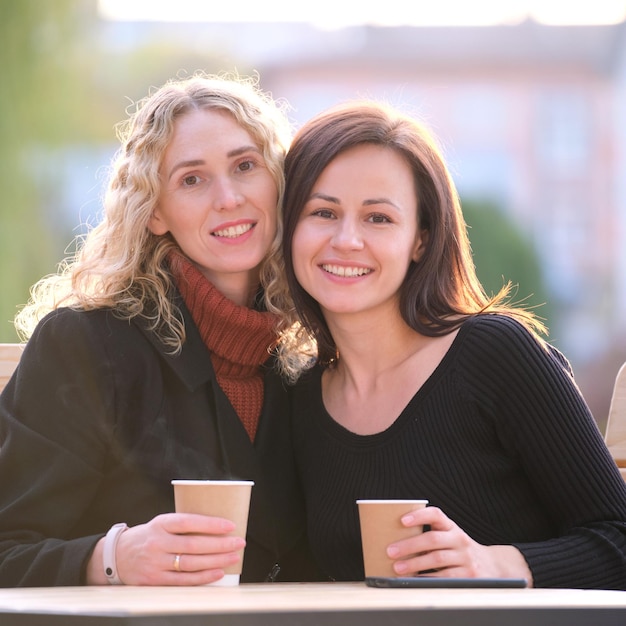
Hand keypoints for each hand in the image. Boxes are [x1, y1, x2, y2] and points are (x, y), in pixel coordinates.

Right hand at [87, 513, 244, 584]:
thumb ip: (183, 525)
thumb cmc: (148, 537)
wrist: (117, 556)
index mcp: (161, 524)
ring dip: (216, 561)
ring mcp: (156, 563)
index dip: (211, 524)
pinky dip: (203, 577)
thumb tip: (216, 527)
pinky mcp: (155, 581)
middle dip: (220, 544)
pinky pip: (183, 581)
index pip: (189, 522)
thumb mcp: (161, 524)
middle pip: (194, 544)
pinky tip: (218, 573)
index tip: (230, 525)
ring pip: (191, 563)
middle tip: (239, 542)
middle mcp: (157, 543)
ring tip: (233, 557)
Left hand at [385, 506, 532, 585]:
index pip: (436, 514)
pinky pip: (445, 577)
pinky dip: (427, 578)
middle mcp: (459, 539)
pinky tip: (415, 579)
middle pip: (432, 539)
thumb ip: (431, 535)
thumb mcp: (450, 537)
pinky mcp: (469, 575)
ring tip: (398, 567)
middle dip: (409, 545)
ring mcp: (465, 558)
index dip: (419, 515)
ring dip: (414, 564)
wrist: (493, 566)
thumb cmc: (460, 550)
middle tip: (391, 550)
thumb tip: (398, 540)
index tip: (402, 520)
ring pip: (436, 559)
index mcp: (452, 527)